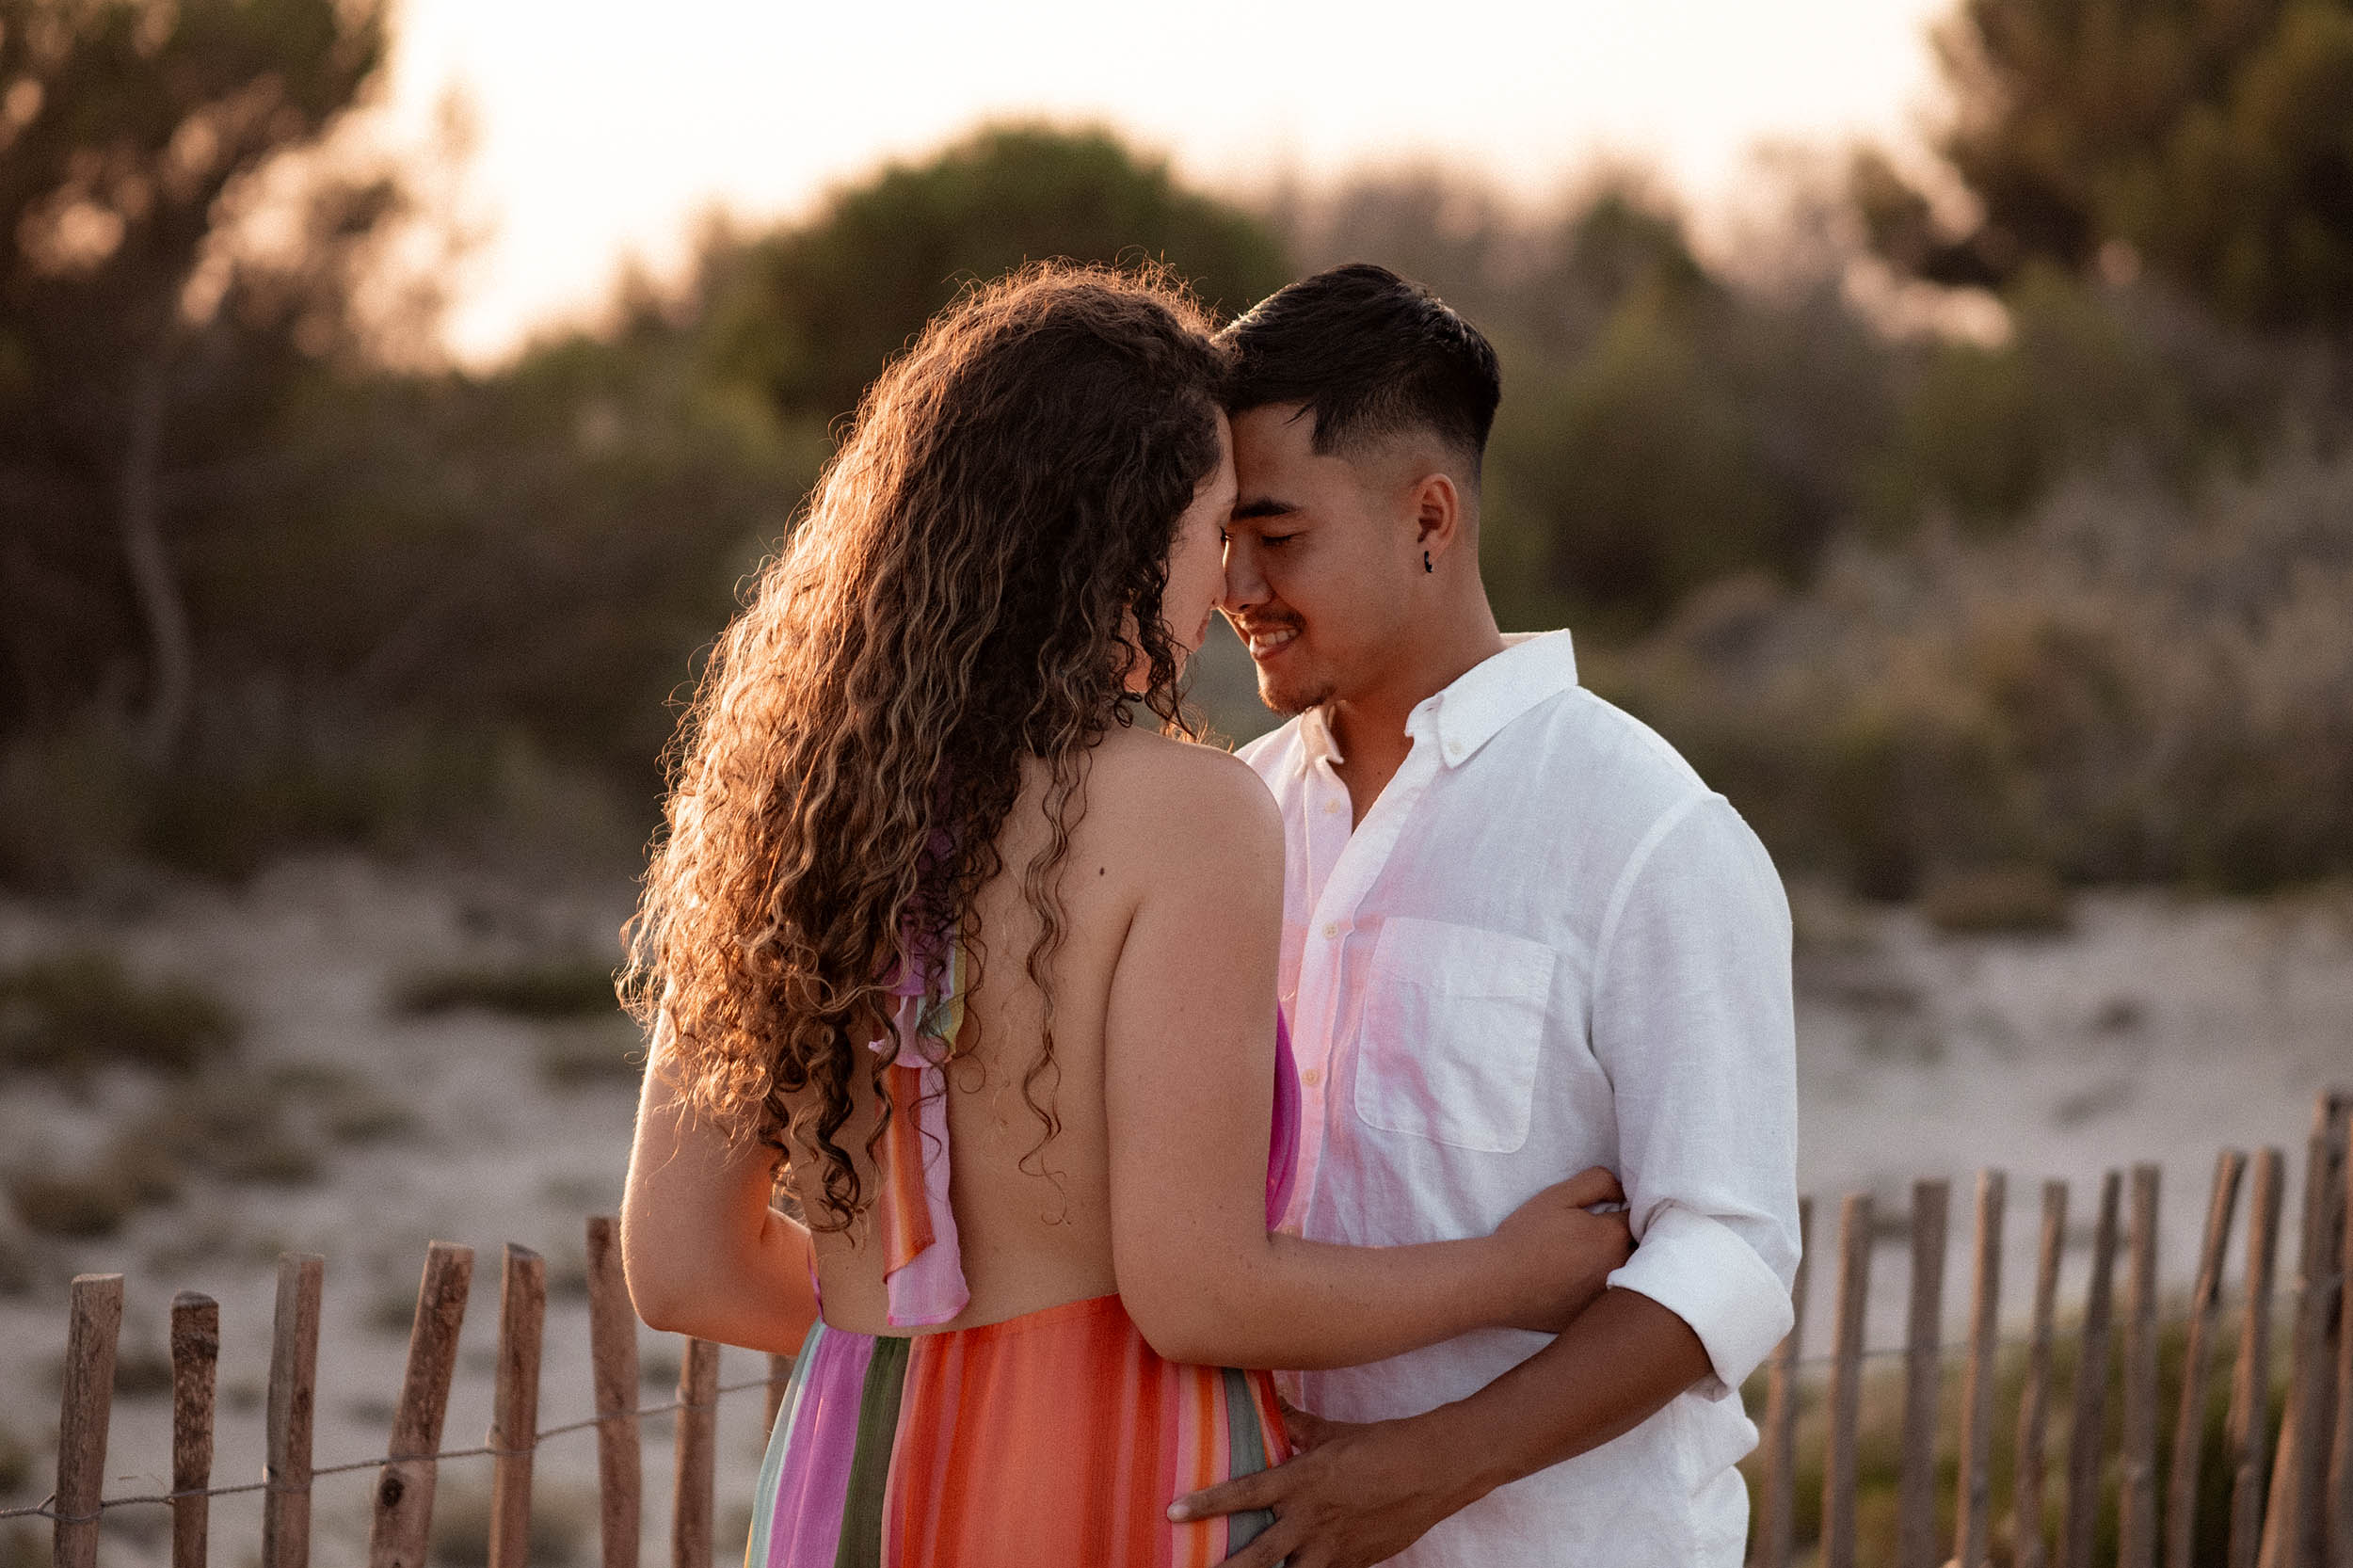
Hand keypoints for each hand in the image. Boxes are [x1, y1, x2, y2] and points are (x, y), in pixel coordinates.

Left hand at [1169, 1411, 1478, 1567]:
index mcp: (1301, 1481)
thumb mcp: (1333, 1432)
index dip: (1205, 1504)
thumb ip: (1297, 1425)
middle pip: (1258, 1555)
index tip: (1173, 1513)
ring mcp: (1334, 1546)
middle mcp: (1311, 1519)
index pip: (1243, 1494)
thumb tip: (1275, 1400)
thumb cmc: (1382, 1443)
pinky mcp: (1355, 1563)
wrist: (1435, 1469)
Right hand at [1489, 1166, 1630, 1332]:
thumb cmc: (1525, 1236)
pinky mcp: (1597, 1316)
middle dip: (1635, 1239)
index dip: (1629, 1211)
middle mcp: (1620, 1268)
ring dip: (1627, 1265)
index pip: (1641, 1217)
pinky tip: (1585, 1283)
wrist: (1499, 1282)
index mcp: (1613, 1236)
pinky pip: (1615, 1299)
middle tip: (1606, 1234)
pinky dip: (1609, 1290)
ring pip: (1634, 1277)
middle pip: (1643, 1249)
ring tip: (1597, 1258)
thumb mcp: (1558, 1196)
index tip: (1614, 1210)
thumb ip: (1598, 1182)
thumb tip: (1624, 1190)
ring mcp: (1610, 1296)